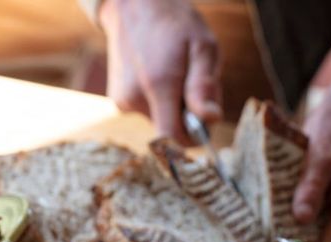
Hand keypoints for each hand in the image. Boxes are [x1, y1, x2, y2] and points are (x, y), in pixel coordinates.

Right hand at [98, 0, 222, 143]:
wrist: (135, 6)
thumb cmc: (175, 23)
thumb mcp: (202, 47)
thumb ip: (204, 86)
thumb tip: (211, 120)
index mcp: (158, 85)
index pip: (173, 138)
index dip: (193, 139)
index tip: (204, 124)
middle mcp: (134, 98)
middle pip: (170, 129)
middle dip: (187, 115)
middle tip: (193, 83)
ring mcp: (123, 100)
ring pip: (160, 120)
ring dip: (174, 106)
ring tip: (176, 74)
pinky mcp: (119, 100)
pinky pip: (148, 111)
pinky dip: (159, 101)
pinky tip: (160, 75)